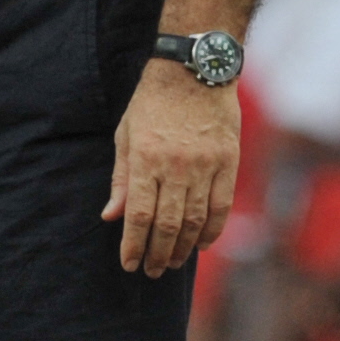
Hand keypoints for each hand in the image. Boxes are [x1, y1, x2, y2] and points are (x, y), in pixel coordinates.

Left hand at [105, 59, 241, 276]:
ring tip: (172, 262)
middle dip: (157, 253)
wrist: (193, 70)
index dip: (134, 245)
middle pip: (167, 224)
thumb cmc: (152, 102)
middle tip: (152, 270)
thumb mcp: (126, 135)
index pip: (139, 215)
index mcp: (146, 158)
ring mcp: (205, 165)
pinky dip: (212, 230)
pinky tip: (201, 244)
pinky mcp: (228, 162)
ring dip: (183, 247)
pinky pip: (221, 206)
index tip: (129, 264)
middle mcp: (176, 165)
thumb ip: (121, 179)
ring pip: (195, 220)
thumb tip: (111, 217)